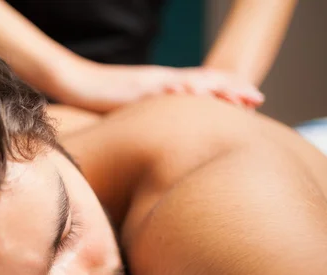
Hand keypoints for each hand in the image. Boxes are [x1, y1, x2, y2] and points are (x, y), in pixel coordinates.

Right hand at [52, 60, 263, 112]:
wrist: (75, 82)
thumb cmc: (99, 98)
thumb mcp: (130, 110)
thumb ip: (149, 118)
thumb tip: (161, 135)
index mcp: (161, 85)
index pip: (200, 85)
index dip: (225, 91)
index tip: (248, 101)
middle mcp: (160, 79)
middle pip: (204, 80)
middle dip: (233, 88)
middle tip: (258, 98)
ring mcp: (149, 82)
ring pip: (190, 82)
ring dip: (217, 88)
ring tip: (241, 95)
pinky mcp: (135, 87)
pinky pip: (162, 89)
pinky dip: (181, 90)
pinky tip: (197, 94)